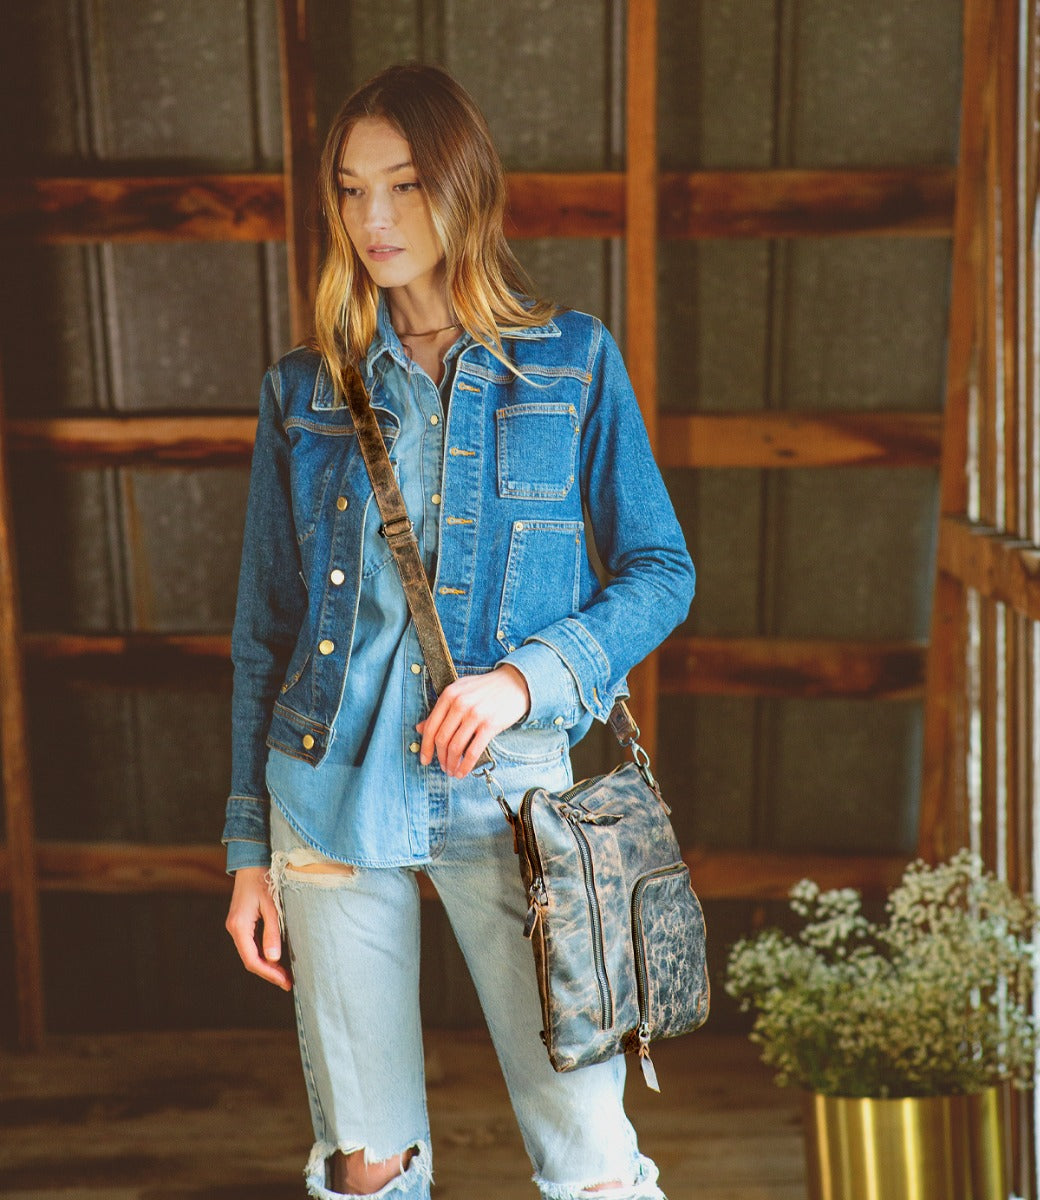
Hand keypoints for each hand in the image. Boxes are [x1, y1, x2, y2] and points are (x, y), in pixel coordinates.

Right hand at [225, 866, 291, 990]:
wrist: (251, 861)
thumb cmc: (263, 879)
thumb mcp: (271, 906)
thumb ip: (272, 932)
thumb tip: (273, 959)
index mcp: (239, 926)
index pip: (251, 959)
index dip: (268, 973)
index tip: (285, 982)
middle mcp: (234, 929)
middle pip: (250, 959)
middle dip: (269, 972)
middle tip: (288, 982)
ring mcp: (236, 926)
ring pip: (250, 953)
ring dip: (267, 965)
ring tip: (285, 974)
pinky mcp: (241, 922)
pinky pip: (251, 944)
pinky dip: (263, 954)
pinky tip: (276, 958)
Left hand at [416, 664, 529, 777]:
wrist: (515, 683)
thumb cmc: (485, 688)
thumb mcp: (459, 692)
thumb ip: (440, 710)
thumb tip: (419, 728)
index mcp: (449, 694)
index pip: (431, 726)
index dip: (425, 747)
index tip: (425, 759)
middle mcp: (460, 704)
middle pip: (442, 739)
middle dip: (440, 758)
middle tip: (442, 767)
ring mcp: (475, 714)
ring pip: (456, 747)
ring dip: (451, 764)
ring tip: (452, 771)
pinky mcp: (490, 725)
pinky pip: (473, 751)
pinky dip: (466, 765)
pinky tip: (463, 771)